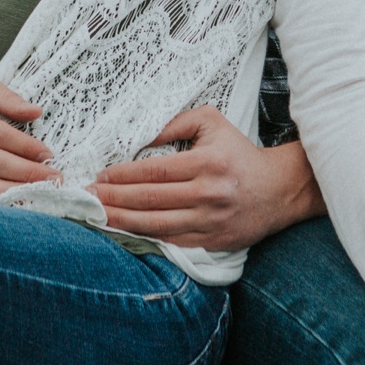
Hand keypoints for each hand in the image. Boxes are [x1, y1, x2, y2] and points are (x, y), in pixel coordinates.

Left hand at [90, 106, 324, 251]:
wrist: (278, 189)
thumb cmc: (238, 151)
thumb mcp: (211, 122)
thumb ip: (174, 123)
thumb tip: (137, 135)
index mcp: (206, 163)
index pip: (154, 172)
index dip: (122, 175)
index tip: (99, 175)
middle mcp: (208, 194)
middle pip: (149, 200)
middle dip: (113, 198)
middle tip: (86, 197)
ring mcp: (210, 221)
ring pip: (156, 225)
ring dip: (121, 221)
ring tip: (97, 215)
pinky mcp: (212, 242)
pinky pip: (172, 242)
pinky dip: (144, 239)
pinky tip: (124, 232)